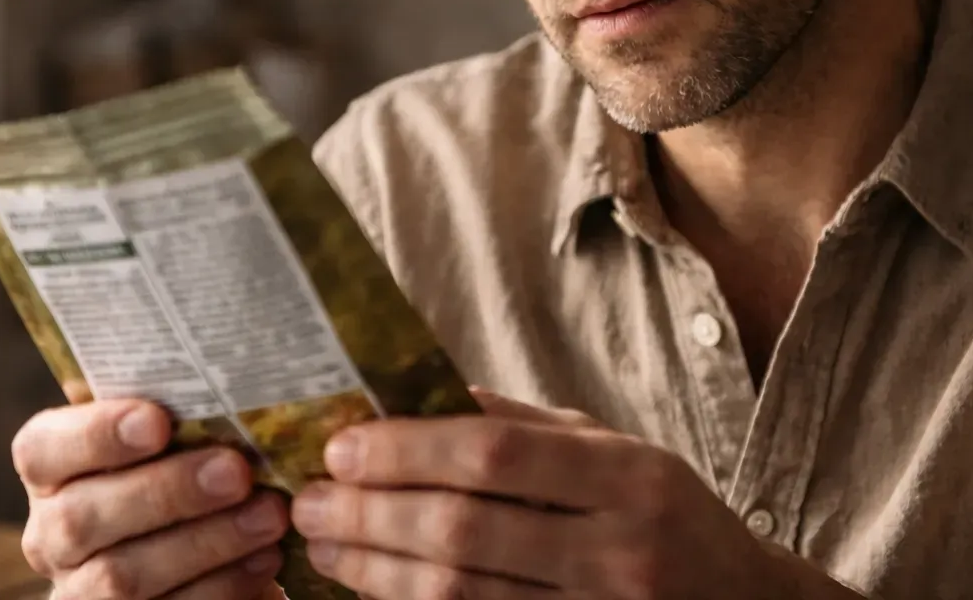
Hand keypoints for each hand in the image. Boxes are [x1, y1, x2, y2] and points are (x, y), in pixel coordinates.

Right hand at [12, 393, 288, 598]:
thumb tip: (222, 354)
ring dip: (205, 544)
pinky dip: (221, 588)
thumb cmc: (185, 467)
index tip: (157, 419)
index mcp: (52, 471)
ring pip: (121, 576)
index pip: (42, 449)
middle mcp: (53, 533)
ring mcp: (80, 590)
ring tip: (271, 516)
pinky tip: (267, 561)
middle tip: (238, 471)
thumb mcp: (173, 436)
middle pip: (82, 518)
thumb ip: (176, 406)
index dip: (94, 435)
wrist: (191, 559)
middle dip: (167, 492)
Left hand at [289, 389, 853, 598]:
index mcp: (628, 476)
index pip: (495, 454)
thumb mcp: (614, 450)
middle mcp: (619, 549)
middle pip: (466, 532)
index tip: (343, 446)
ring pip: (462, 598)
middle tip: (309, 503)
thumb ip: (524, 427)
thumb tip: (420, 394)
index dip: (407, 450)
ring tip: (325, 550)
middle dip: (372, 517)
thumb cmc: (664, 512)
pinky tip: (374, 592)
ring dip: (377, 574)